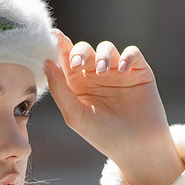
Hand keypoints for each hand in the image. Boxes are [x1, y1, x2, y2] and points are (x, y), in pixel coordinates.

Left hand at [44, 29, 184, 184]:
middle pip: (85, 50)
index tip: (53, 36)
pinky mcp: (138, 71)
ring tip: (102, 72)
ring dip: (103, 55)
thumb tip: (46, 63)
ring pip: (107, 48)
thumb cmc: (103, 136)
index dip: (60, 46)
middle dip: (80, 52)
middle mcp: (96, 76)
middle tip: (78, 64)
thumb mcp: (76, 116)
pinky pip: (132, 53)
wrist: (136, 148)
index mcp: (78, 86)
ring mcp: (118, 72)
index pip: (67, 60)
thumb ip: (60, 90)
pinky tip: (121, 71)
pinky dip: (126, 57)